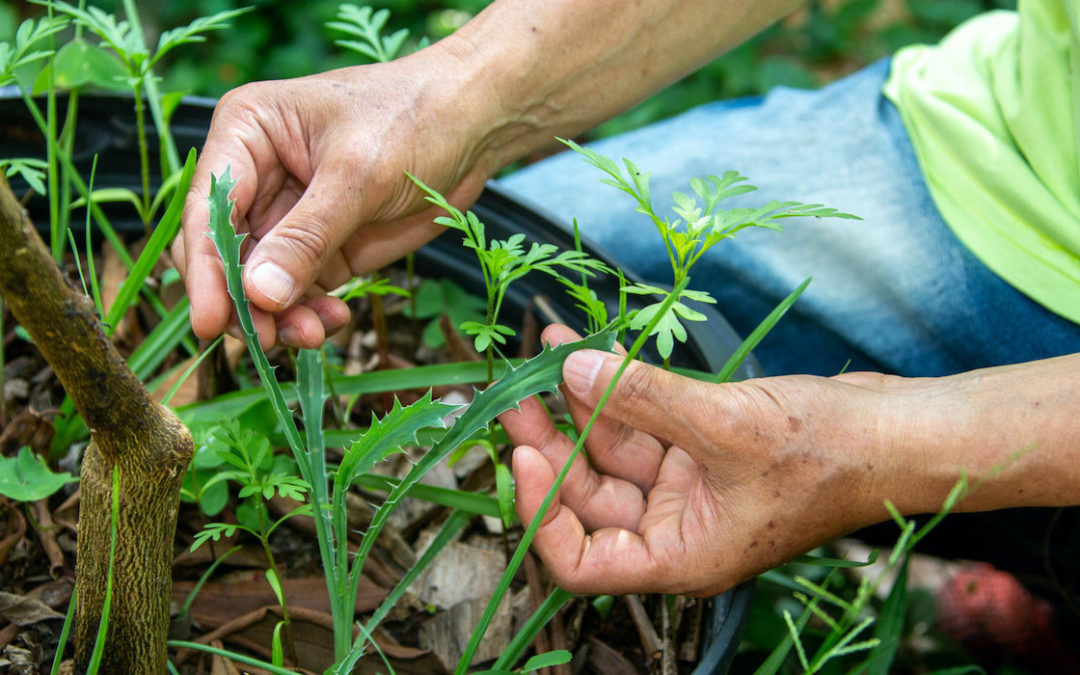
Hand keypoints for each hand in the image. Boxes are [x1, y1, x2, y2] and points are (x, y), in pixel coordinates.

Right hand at [174, 48, 495, 348]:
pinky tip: (335, 319)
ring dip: (279, 315)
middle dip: (244, 301)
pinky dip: (310, 313)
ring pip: (260, 283)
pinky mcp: (322, 247)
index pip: (207, 209)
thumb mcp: (358, 175)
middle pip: (226, 254)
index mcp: (248, 133)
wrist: (473, 126)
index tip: (210, 323)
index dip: (206, 270)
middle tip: (271, 337)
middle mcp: (257, 176)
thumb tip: (258, 295)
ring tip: (314, 333)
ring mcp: (289, 216)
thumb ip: (307, 237)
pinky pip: (299, 292)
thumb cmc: (414, 119)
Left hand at [500, 325, 964, 595]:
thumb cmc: (830, 454)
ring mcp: (685, 487)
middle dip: (550, 443)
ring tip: (551, 351)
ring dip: (580, 403)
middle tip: (517, 394)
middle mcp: (674, 528)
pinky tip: (587, 349)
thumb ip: (643, 397)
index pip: (580, 562)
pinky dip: (616, 388)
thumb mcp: (726, 424)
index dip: (541, 515)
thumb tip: (572, 367)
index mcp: (679, 556)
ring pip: (611, 450)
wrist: (899, 433)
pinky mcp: (698, 448)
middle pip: (586, 495)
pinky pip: (642, 421)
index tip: (523, 457)